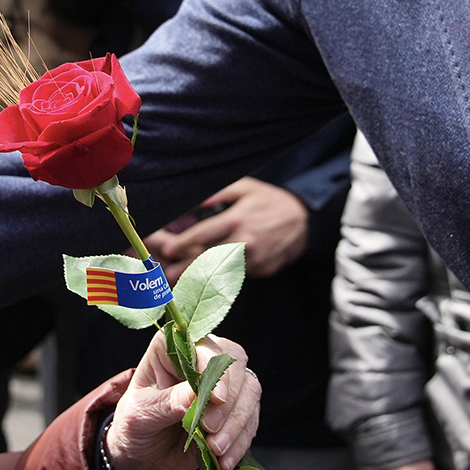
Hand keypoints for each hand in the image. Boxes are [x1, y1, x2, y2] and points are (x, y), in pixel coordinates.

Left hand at [106, 330, 260, 469]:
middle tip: (210, 428)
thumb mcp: (141, 414)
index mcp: (172, 350)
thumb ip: (167, 402)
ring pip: (249, 390)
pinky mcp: (234, 411)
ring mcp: (223, 384)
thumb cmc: (135, 427)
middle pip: (235, 362)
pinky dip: (241, 441)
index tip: (215, 398)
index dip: (213, 367)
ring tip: (215, 449)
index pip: (201, 344)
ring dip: (237, 423)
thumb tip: (195, 393)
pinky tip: (224, 460)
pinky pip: (251, 420)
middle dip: (228, 400)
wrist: (144, 460)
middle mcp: (202, 360)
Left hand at [145, 178, 310, 280]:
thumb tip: (192, 201)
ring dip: (200, 276)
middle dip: (185, 268)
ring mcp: (254, 259)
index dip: (182, 244)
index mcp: (237, 220)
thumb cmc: (269, 201)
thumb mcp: (245, 188)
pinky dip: (224, 275)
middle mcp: (245, 242)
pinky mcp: (262, 270)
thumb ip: (217, 194)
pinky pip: (238, 273)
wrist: (304, 221)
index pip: (203, 235)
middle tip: (165, 275)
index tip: (167, 250)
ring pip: (221, 270)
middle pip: (207, 258)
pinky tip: (210, 278)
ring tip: (181, 281)